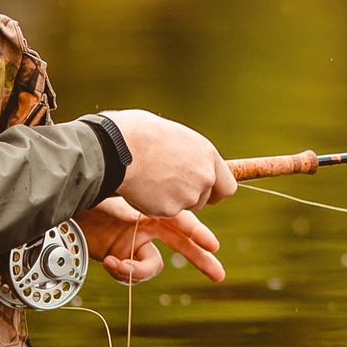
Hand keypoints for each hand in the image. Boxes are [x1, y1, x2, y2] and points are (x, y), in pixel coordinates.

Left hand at [74, 195, 225, 284]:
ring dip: (138, 271)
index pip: (181, 221)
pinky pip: (133, 273)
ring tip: (117, 264)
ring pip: (153, 265)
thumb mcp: (113, 197)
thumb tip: (151, 211)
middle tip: (218, 275)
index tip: (213, 246)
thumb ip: (134, 205)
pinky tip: (109, 262)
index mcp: (151, 206)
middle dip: (200, 259)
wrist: (61, 207)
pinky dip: (123, 272)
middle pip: (181, 244)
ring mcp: (135, 242)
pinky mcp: (121, 257)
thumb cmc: (88, 195)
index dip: (198, 234)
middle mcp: (147, 225)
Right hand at [107, 109, 236, 216]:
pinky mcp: (170, 209)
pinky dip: (154, 205)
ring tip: (151, 180)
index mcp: (207, 155)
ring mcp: (188, 195)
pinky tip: (142, 188)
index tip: (206, 193)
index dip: (215, 192)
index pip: (228, 187)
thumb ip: (187, 153)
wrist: (118, 147)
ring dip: (171, 200)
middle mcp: (204, 177)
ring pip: (184, 207)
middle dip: (189, 197)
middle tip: (166, 184)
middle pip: (204, 200)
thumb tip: (186, 159)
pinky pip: (164, 212)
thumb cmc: (139, 134)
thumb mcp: (173, 136)